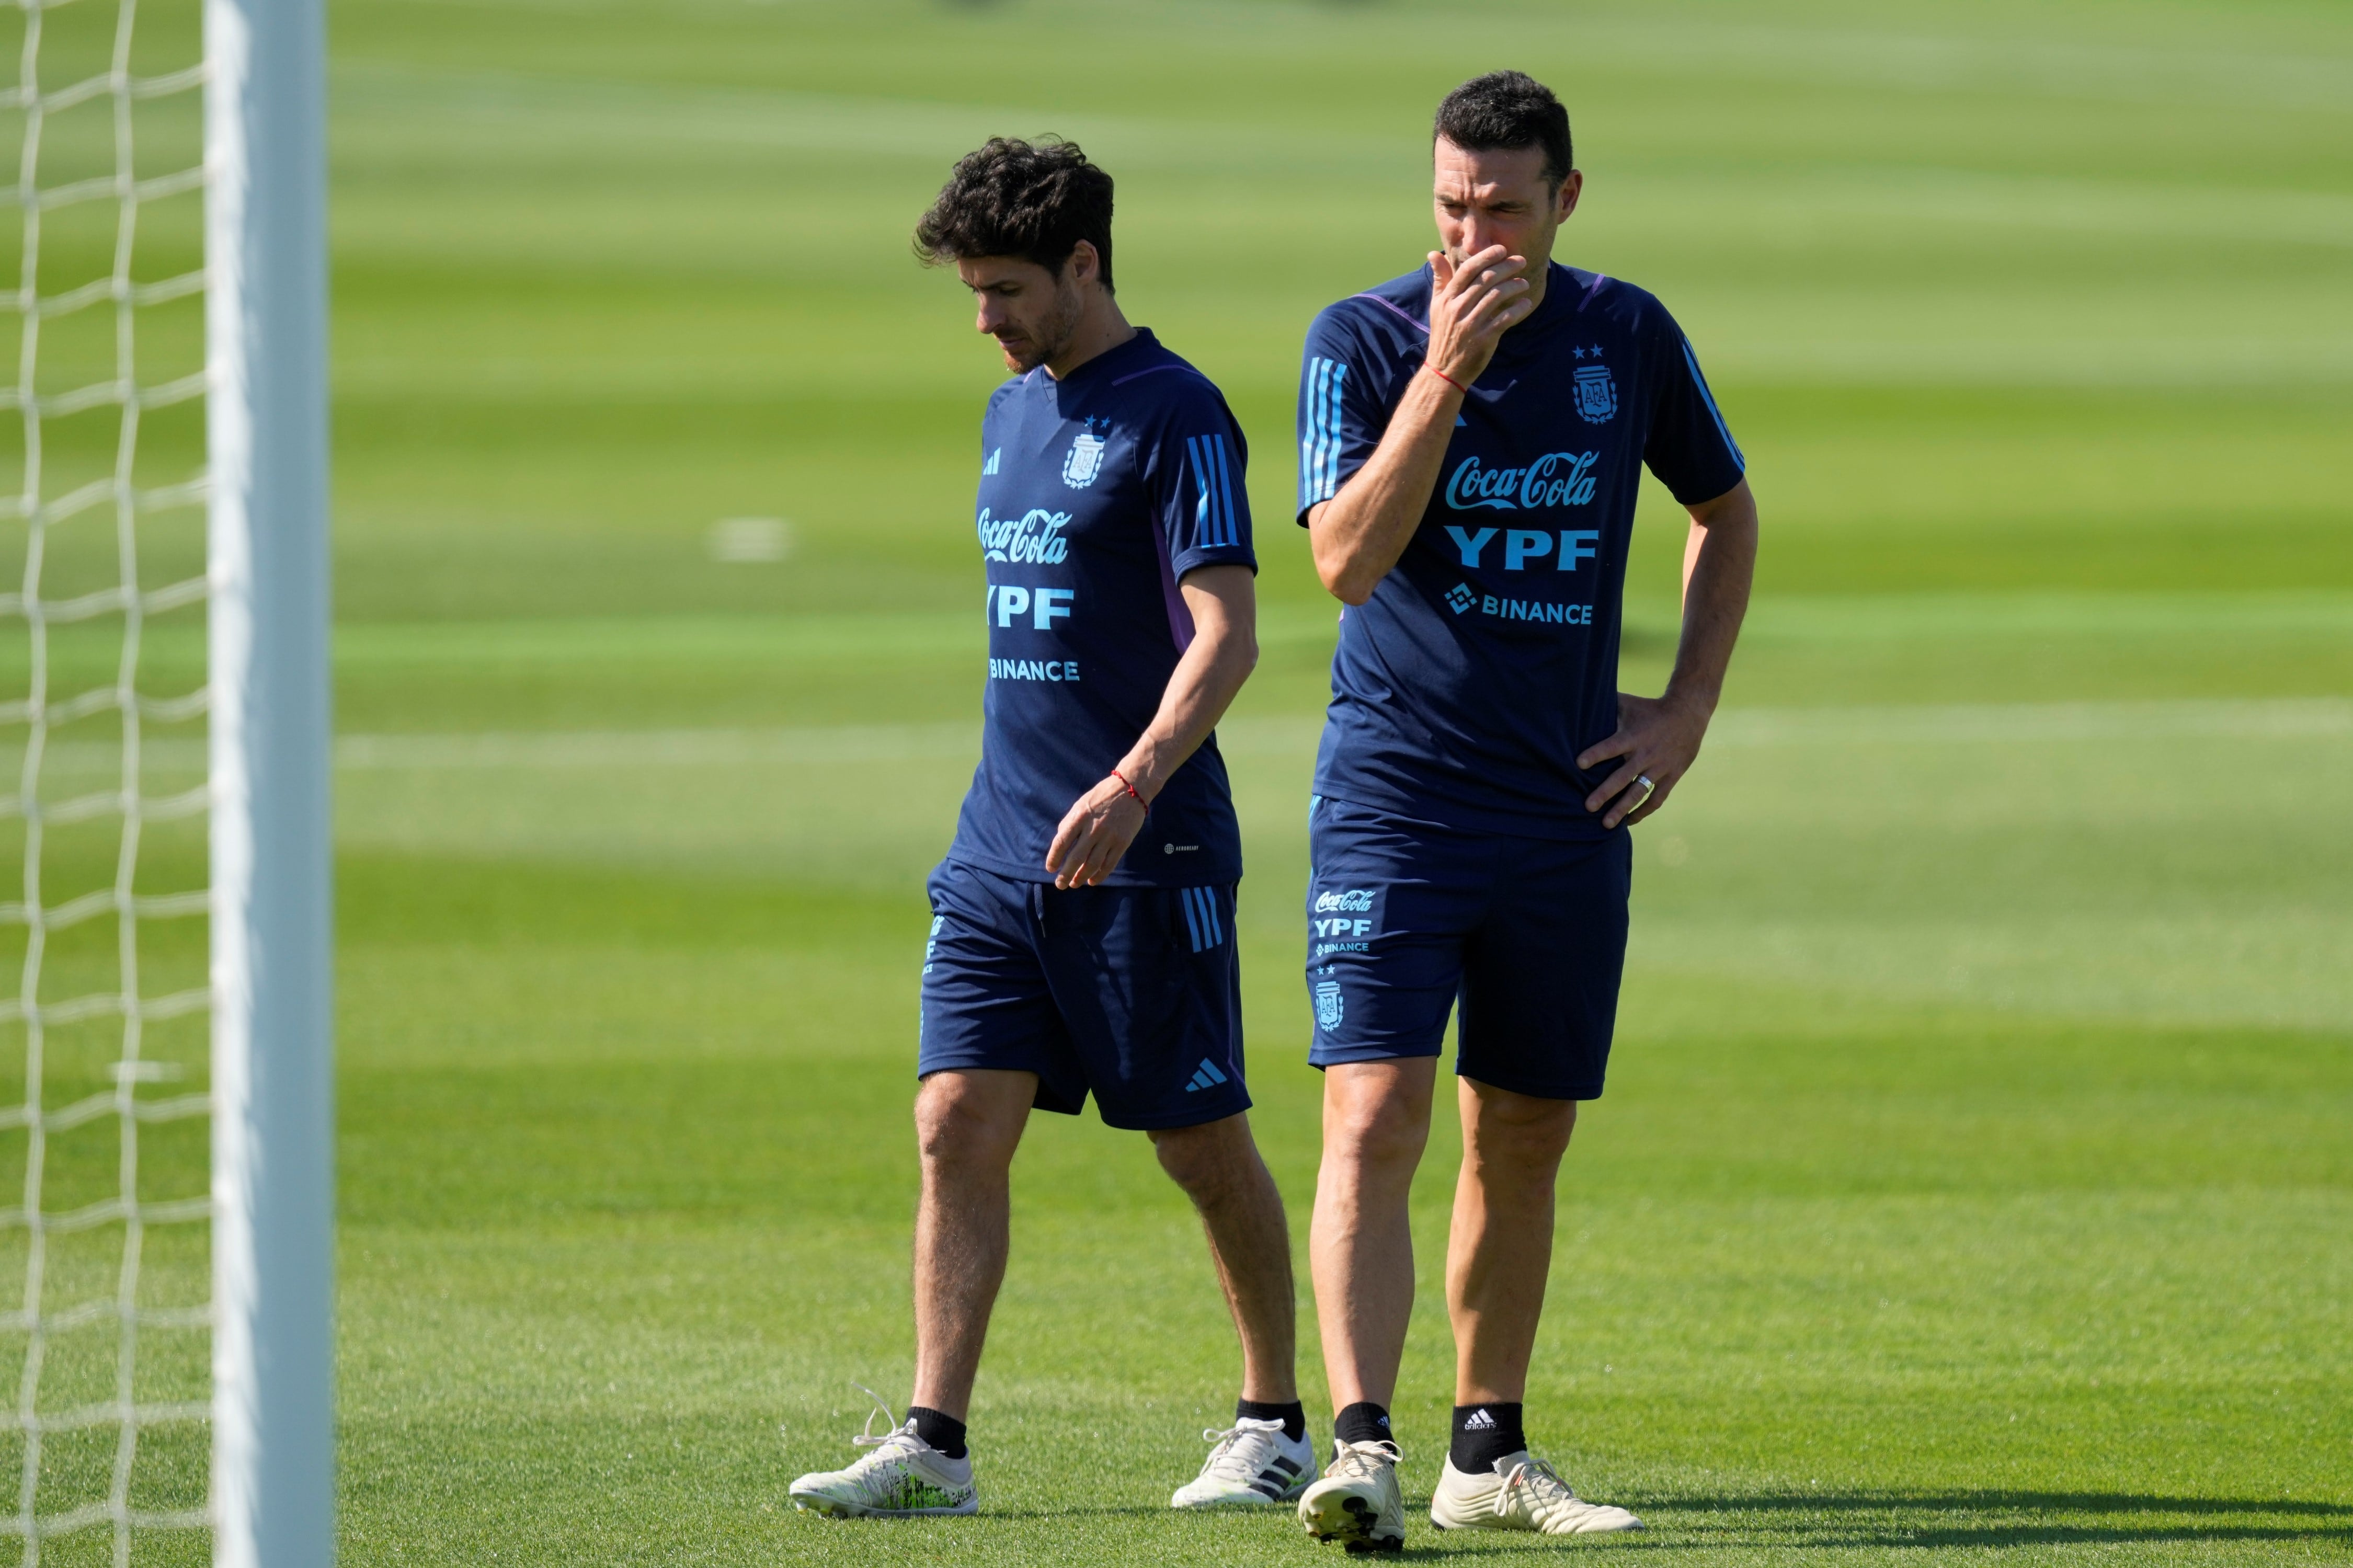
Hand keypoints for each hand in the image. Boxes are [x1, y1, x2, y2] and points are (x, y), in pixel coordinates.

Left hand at [1045, 775, 1148, 888]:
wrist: (1131, 788)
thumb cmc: (1102, 796)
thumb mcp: (1081, 804)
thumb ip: (1069, 823)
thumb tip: (1060, 845)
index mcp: (1080, 816)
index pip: (1062, 842)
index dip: (1054, 858)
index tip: (1050, 868)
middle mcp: (1094, 828)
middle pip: (1076, 858)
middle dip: (1065, 874)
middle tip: (1060, 884)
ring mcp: (1110, 836)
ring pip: (1093, 864)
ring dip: (1081, 877)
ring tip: (1074, 884)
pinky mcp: (1123, 842)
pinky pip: (1109, 864)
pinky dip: (1100, 875)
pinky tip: (1092, 881)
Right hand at [1426, 244, 1533, 386]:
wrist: (1444, 371)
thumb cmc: (1443, 335)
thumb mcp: (1437, 306)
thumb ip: (1440, 279)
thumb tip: (1433, 254)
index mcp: (1447, 299)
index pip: (1467, 270)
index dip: (1486, 256)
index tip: (1502, 249)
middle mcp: (1457, 309)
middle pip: (1485, 279)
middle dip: (1506, 267)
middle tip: (1521, 261)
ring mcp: (1470, 325)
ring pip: (1497, 296)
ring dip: (1514, 286)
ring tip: (1524, 283)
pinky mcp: (1483, 339)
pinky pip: (1505, 318)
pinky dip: (1518, 308)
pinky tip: (1526, 303)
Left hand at [1576, 694, 1710, 829]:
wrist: (1688, 714)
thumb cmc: (1650, 709)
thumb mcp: (1629, 704)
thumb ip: (1606, 706)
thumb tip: (1579, 701)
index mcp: (1634, 736)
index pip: (1612, 746)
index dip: (1597, 754)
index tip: (1579, 763)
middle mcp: (1646, 754)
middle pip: (1623, 776)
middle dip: (1605, 792)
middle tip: (1588, 807)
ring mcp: (1660, 768)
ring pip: (1639, 792)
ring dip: (1623, 809)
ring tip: (1606, 824)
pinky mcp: (1671, 776)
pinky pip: (1657, 798)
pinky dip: (1643, 811)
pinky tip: (1629, 821)